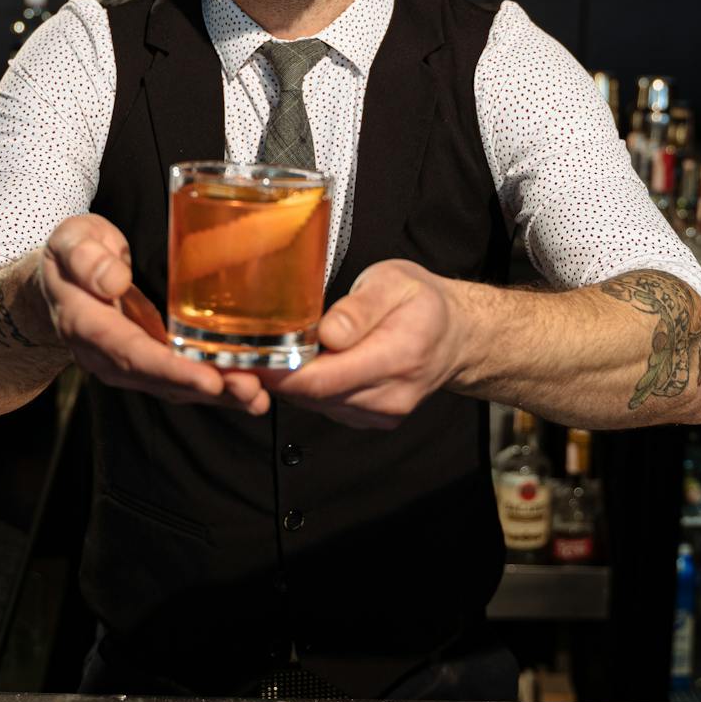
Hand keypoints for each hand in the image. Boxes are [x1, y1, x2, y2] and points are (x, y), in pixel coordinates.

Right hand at [37, 214, 268, 414]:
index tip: (207, 378)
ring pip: (172, 386)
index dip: (170, 369)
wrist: (60, 282)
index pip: (130, 352)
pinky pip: (179, 379)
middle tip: (249, 390)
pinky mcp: (148, 362)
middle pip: (158, 379)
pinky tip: (248, 389)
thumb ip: (85, 257)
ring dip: (217, 394)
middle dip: (205, 387)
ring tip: (256, 396)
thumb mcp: (70, 241)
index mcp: (86, 324)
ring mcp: (128, 363)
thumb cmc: (71, 255)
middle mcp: (107, 355)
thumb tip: (114, 280)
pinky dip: (214, 387)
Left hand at [263, 259, 470, 429]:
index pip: (323, 379)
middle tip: (244, 350)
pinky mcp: (373, 420)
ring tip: (274, 351)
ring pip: (315, 404)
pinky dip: (308, 388)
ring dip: (290, 381)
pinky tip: (305, 364)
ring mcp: (382, 413)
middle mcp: (390, 395)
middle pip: (313, 395)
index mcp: (398, 355)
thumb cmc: (421, 302)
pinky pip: (326, 407)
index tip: (248, 355)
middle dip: (274, 375)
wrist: (456, 335)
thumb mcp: (393, 282)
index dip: (278, 372)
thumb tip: (327, 333)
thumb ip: (359, 308)